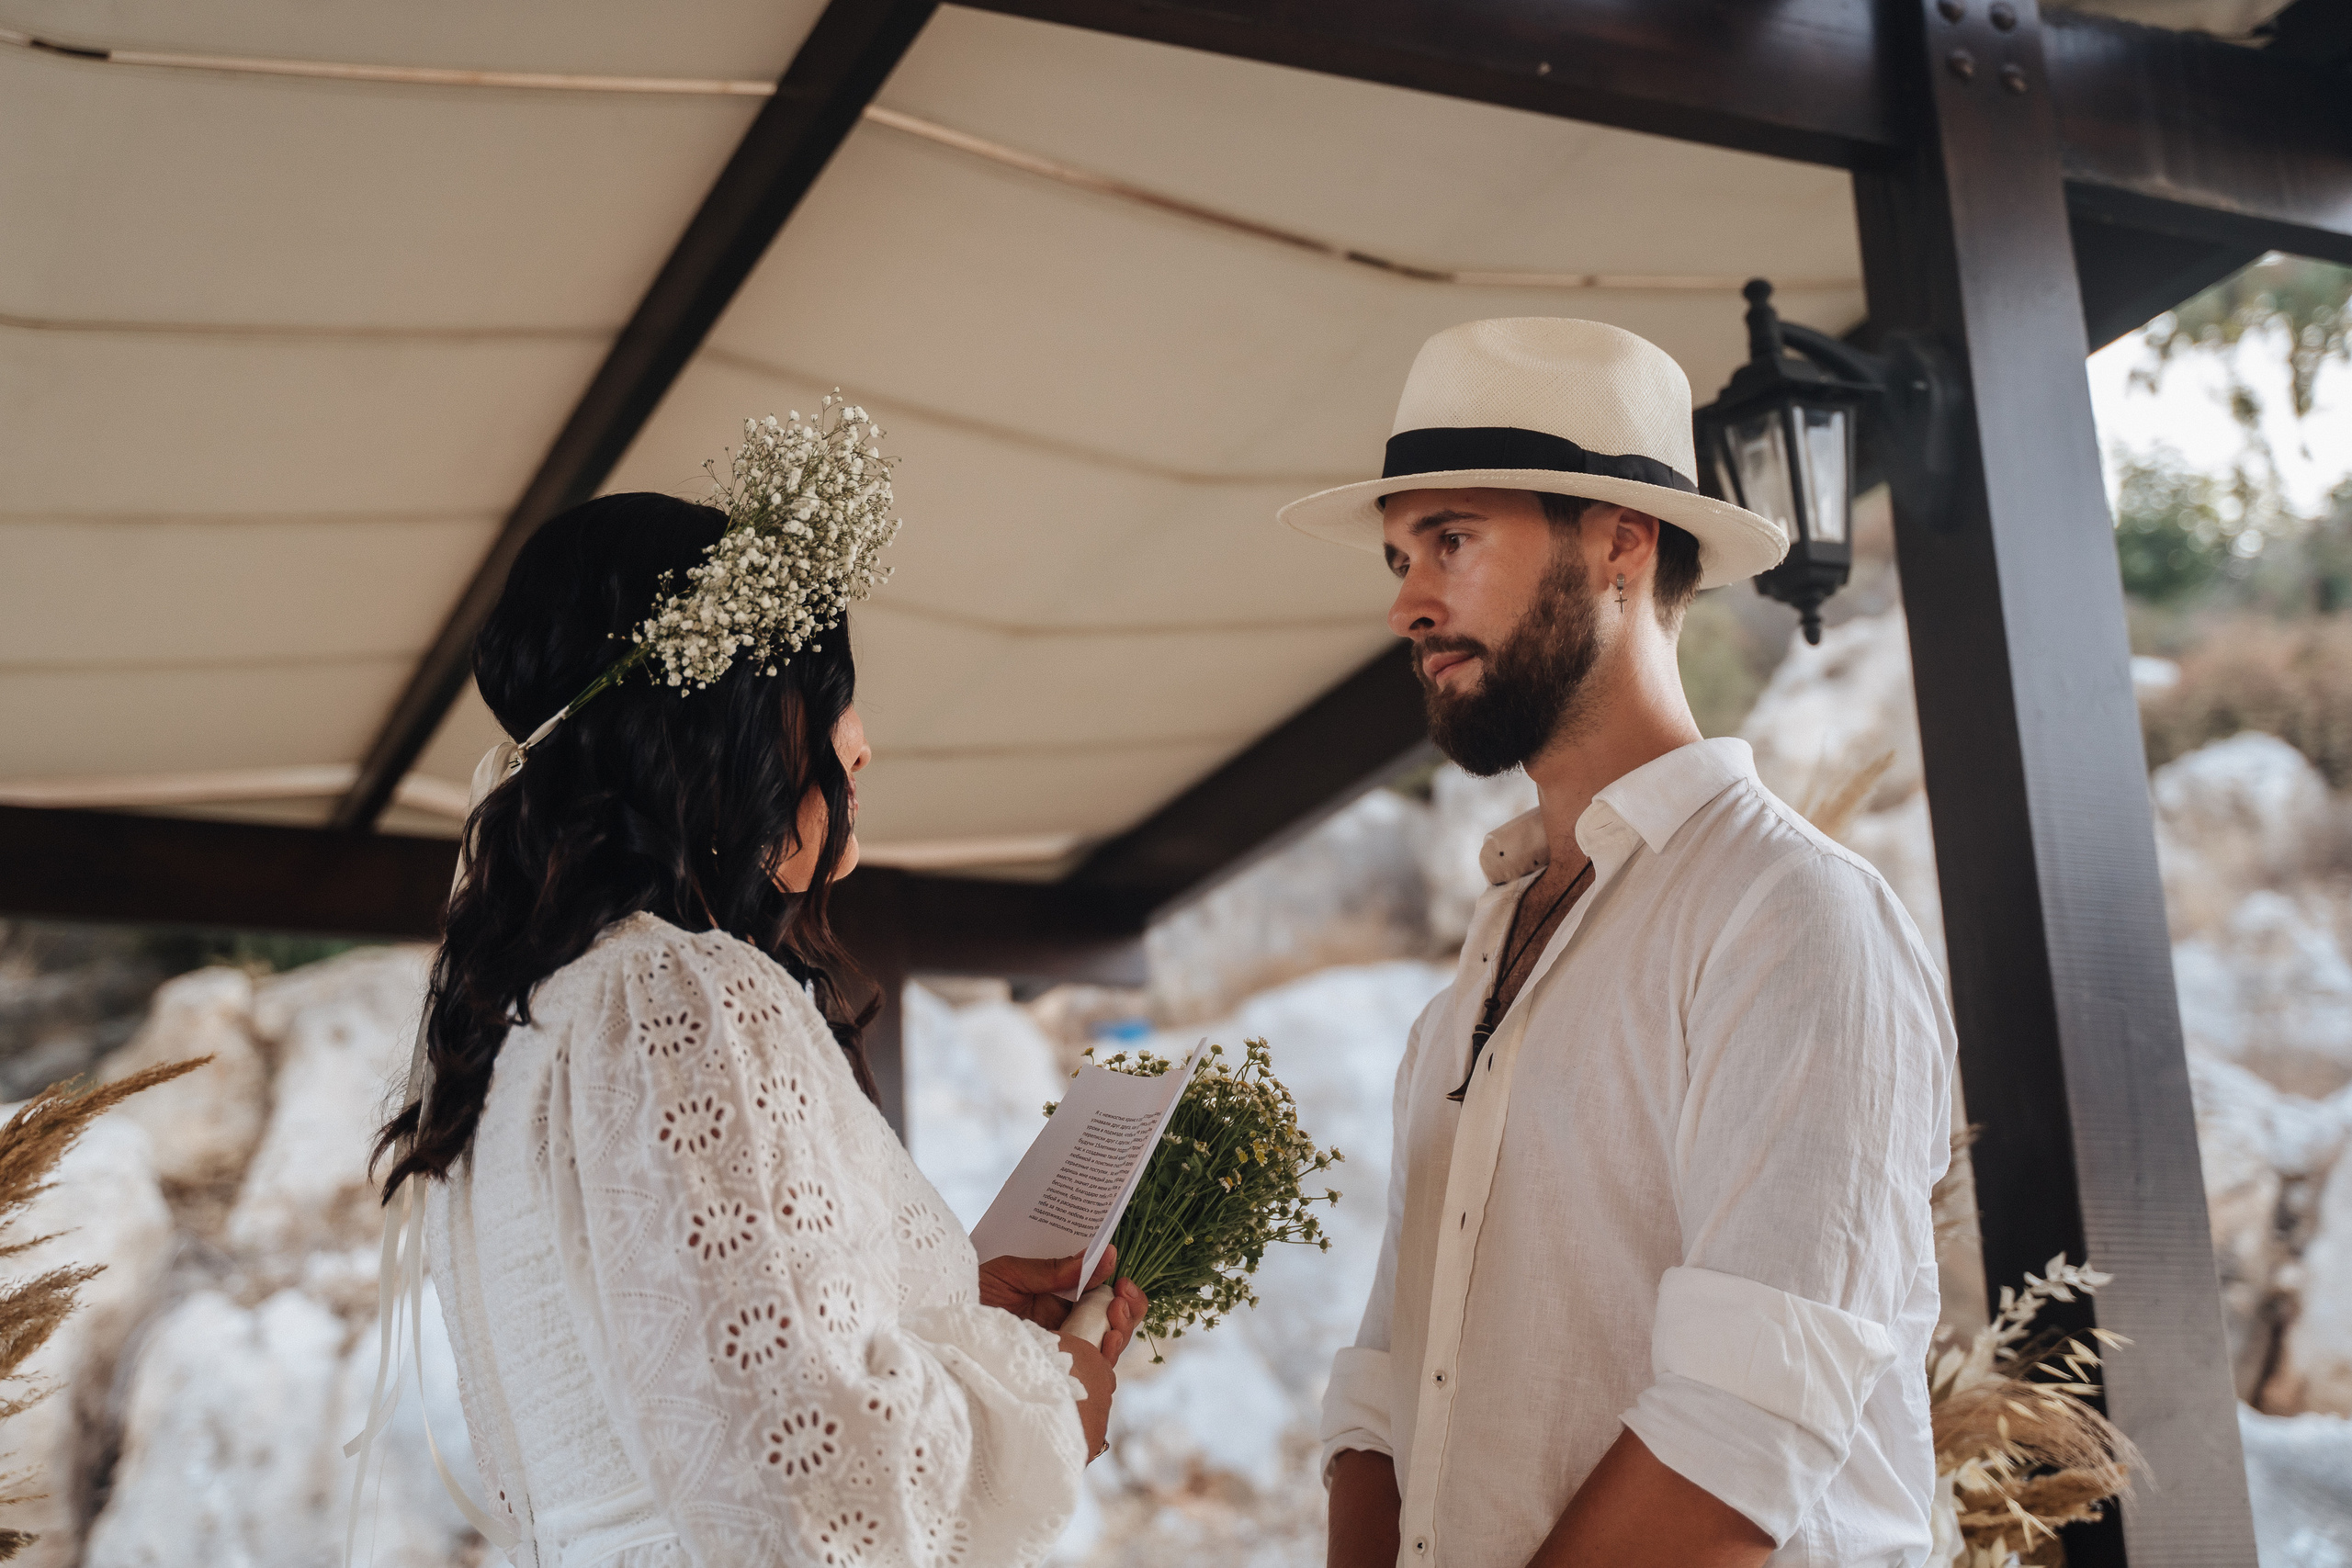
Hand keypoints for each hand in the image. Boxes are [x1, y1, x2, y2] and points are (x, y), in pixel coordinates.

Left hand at [977, 1248, 1149, 1363]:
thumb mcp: (1008, 1274)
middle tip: (1123, 1294)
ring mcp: (1061, 1351)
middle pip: (1111, 1319)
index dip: (1117, 1282)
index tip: (1121, 1268)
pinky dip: (1107, 1356)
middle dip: (1128, 1306)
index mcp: (1054, 1297)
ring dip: (1122, 1329)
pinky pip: (1092, 1371)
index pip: (1098, 1291)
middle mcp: (1063, 1325)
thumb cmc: (966, 1297)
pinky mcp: (1054, 1375)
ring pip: (1109, 1345)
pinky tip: (1108, 1342)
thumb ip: (1051, 1270)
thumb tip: (1097, 1255)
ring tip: (1117, 1312)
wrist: (939, 1333)